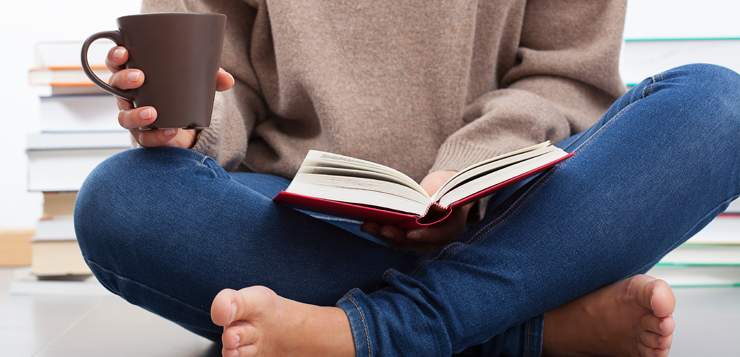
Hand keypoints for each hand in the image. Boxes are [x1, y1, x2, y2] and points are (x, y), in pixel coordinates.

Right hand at [106, 46, 234, 147]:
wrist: (185, 124)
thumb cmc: (182, 93)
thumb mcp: (196, 82)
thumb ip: (211, 78)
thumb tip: (228, 80)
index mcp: (134, 74)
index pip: (116, 62)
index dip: (115, 56)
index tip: (123, 52)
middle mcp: (128, 95)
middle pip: (116, 86)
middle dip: (124, 80)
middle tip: (139, 77)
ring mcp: (133, 116)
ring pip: (124, 116)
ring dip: (135, 114)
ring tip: (152, 113)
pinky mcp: (144, 136)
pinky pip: (144, 138)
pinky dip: (156, 136)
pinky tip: (169, 131)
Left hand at [361, 170, 472, 248]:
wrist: (446, 189)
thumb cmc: (447, 185)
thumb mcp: (445, 188)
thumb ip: (437, 199)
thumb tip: (430, 206)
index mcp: (452, 227)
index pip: (437, 235)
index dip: (423, 235)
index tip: (410, 234)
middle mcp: (437, 239)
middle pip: (415, 242)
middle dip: (396, 236)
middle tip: (380, 228)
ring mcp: (423, 240)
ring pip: (402, 242)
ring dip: (384, 234)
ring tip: (367, 225)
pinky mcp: (410, 236)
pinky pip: (396, 238)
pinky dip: (383, 232)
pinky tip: (368, 225)